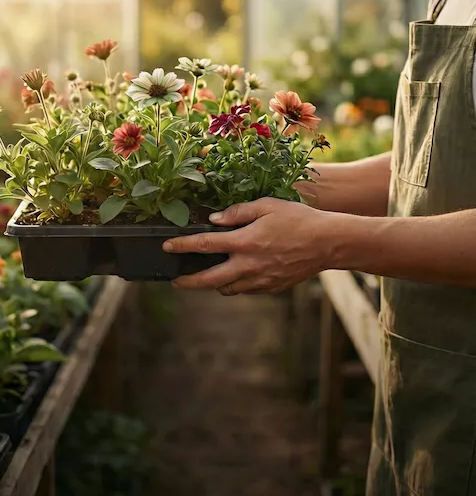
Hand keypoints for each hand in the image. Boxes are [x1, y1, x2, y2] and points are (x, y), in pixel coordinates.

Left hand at [163, 198, 333, 294]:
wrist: (328, 243)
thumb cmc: (299, 219)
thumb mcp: (267, 206)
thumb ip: (238, 213)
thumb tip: (214, 219)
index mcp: (245, 242)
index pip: (204, 245)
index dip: (182, 246)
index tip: (168, 246)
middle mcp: (249, 265)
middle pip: (208, 279)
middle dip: (188, 281)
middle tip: (175, 281)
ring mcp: (260, 280)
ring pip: (227, 289)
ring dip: (213, 284)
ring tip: (205, 278)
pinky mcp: (271, 288)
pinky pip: (246, 290)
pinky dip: (236, 284)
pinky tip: (236, 275)